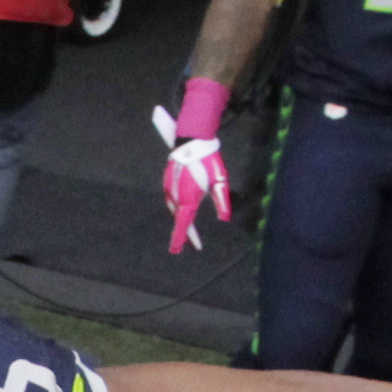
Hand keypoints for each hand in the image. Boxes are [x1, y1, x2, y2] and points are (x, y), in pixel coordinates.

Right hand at [154, 81, 231, 249]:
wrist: (192, 140)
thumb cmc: (208, 160)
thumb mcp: (220, 182)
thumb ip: (222, 201)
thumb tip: (224, 218)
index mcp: (188, 199)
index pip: (183, 224)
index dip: (181, 238)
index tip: (176, 251)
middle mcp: (175, 196)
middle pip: (180, 218)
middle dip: (185, 231)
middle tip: (194, 243)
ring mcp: (169, 188)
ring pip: (175, 209)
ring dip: (183, 218)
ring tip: (190, 229)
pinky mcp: (167, 181)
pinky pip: (173, 199)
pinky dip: (179, 207)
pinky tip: (186, 207)